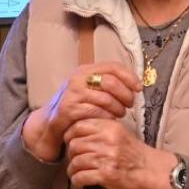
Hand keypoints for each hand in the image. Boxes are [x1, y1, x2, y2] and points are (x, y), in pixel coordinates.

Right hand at [21, 62, 140, 161]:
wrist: (51, 122)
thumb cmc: (76, 105)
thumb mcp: (91, 89)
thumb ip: (108, 84)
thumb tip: (134, 85)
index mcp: (86, 70)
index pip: (113, 66)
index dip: (129, 76)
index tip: (138, 88)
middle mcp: (78, 78)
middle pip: (111, 82)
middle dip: (125, 94)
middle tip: (130, 104)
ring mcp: (73, 94)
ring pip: (105, 98)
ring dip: (118, 108)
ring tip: (120, 113)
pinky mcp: (69, 109)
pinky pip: (96, 112)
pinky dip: (107, 117)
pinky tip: (109, 120)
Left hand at [63, 118, 176, 188]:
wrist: (153, 172)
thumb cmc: (135, 155)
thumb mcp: (120, 134)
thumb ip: (100, 131)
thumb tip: (76, 134)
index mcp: (110, 127)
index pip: (79, 126)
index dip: (70, 135)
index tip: (71, 142)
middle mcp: (107, 140)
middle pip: (74, 144)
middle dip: (71, 154)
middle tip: (76, 159)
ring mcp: (106, 158)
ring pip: (75, 161)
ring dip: (73, 169)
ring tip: (78, 171)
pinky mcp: (105, 175)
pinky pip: (80, 177)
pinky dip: (77, 180)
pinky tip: (82, 180)